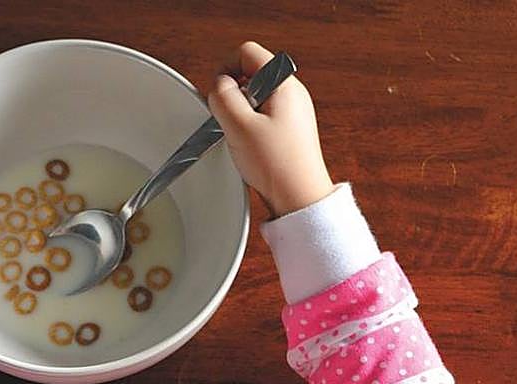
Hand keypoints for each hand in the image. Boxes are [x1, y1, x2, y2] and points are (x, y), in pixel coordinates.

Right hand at [206, 41, 334, 217]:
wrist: (299, 197)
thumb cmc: (277, 165)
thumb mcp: (239, 126)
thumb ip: (223, 97)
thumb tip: (218, 85)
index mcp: (283, 83)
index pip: (247, 53)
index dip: (226, 69)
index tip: (218, 94)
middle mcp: (291, 93)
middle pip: (250, 75)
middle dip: (233, 96)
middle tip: (231, 122)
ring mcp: (292, 111)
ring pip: (254, 98)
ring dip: (240, 115)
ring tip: (243, 138)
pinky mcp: (288, 129)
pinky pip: (261, 116)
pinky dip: (249, 128)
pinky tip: (251, 147)